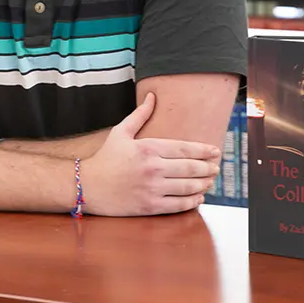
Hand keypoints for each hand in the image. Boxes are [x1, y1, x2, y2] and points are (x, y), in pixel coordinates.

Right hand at [79, 92, 221, 216]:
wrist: (86, 186)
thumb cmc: (105, 158)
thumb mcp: (120, 132)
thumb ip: (140, 115)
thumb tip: (152, 96)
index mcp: (148, 148)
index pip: (185, 148)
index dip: (204, 150)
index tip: (215, 151)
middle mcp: (153, 168)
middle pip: (191, 168)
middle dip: (208, 168)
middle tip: (216, 167)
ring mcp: (152, 188)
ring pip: (188, 187)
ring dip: (204, 184)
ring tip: (210, 180)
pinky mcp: (149, 206)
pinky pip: (178, 205)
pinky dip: (192, 202)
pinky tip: (199, 197)